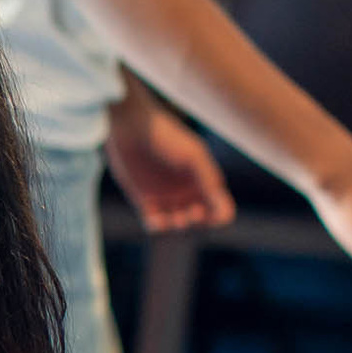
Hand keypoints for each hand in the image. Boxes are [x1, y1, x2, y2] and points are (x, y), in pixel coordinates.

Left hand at [104, 90, 235, 233]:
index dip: (220, 216)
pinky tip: (156, 219)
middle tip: (192, 213)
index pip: (220, 206)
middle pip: (200, 218)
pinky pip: (153, 222)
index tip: (213, 216)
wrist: (132, 127)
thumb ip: (208, 176)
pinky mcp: (143, 199)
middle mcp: (186, 190)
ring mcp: (165, 196)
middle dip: (198, 220)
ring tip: (176, 218)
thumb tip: (220, 198)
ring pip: (177, 222)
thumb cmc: (166, 137)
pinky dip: (157, 225)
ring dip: (179, 224)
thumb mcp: (193, 155)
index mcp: (203, 179)